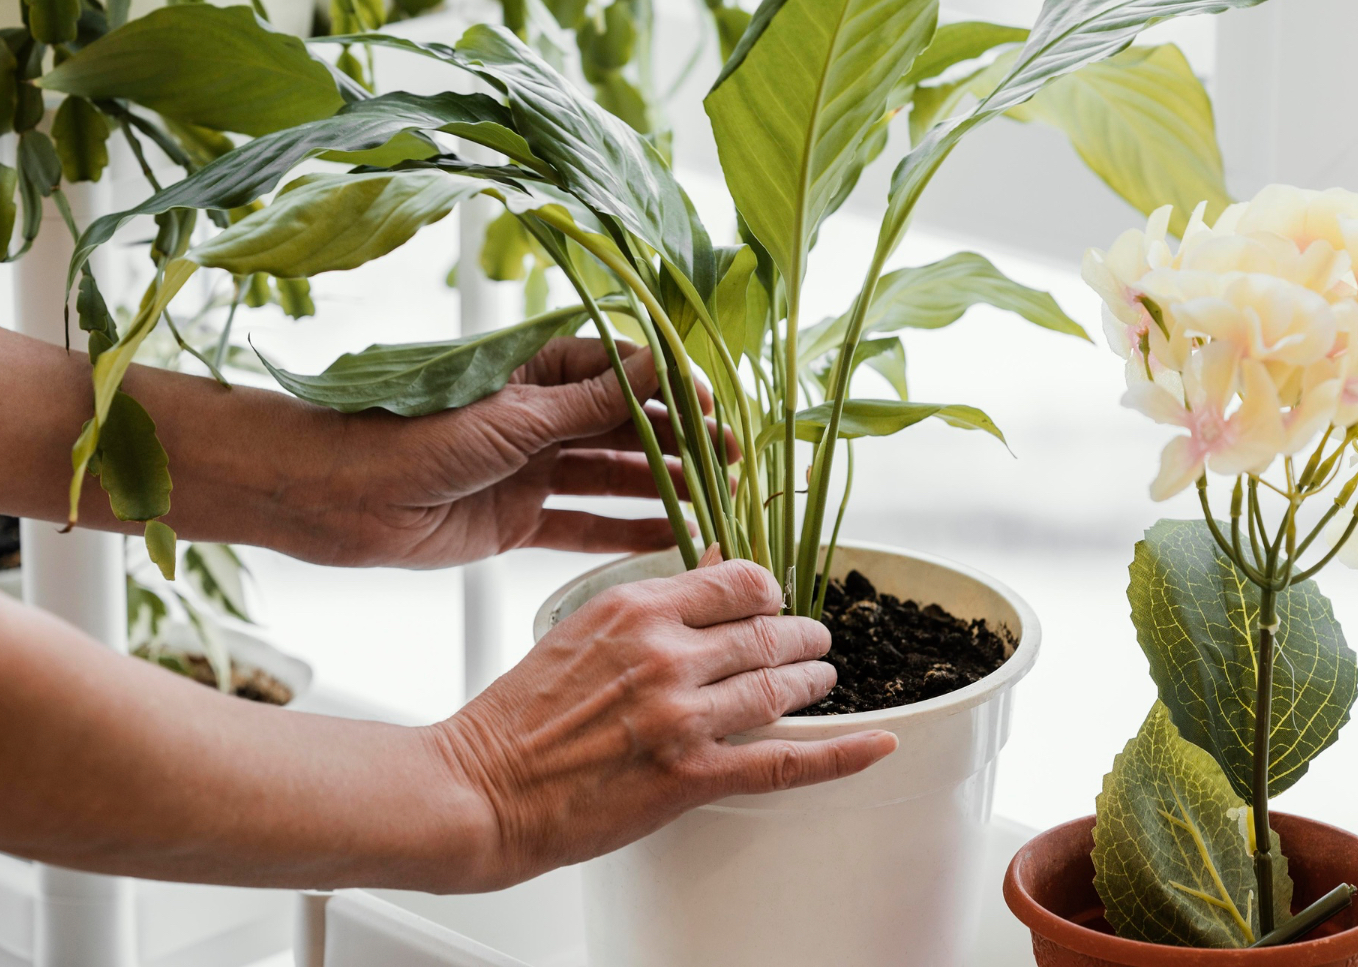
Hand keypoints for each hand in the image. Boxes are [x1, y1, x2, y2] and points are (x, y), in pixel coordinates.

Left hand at [319, 336, 727, 568]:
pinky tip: (670, 540)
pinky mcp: (516, 520)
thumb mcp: (511, 417)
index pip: (622, 372)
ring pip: (611, 478)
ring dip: (662, 490)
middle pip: (625, 428)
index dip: (671, 390)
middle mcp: (538, 417)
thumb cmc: (413, 435)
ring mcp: (530, 470)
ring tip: (716, 505)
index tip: (715, 411)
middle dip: (680, 445)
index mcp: (535, 371)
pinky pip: (582, 525)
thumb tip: (658, 366)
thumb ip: (587, 403)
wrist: (338, 495)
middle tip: (732, 465)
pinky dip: (624, 533)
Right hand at [428, 558, 897, 890]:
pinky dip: (841, 753)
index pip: (738, 579)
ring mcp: (682, 715)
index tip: (775, 599)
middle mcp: (667, 653)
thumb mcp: (578, 629)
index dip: (770, 589)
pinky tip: (876, 743)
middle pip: (769, 630)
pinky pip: (786, 762)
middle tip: (813, 642)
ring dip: (814, 682)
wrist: (481, 788)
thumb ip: (646, 604)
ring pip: (782, 688)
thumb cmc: (517, 716)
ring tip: (823, 680)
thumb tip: (708, 568)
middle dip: (802, 636)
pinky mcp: (690, 776)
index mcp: (636, 608)